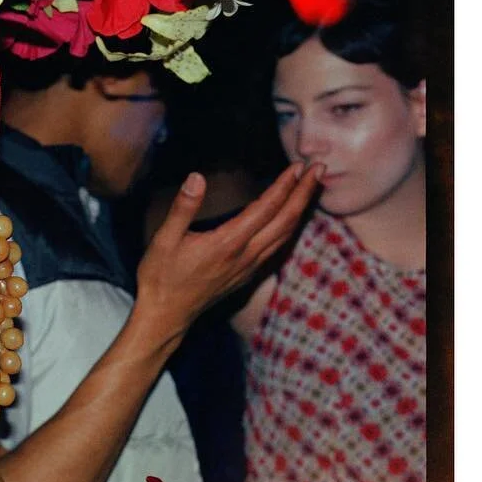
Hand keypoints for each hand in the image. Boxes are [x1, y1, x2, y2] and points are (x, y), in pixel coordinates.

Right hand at [134, 161, 322, 336]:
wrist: (166, 315)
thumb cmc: (161, 277)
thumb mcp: (164, 239)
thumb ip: (182, 208)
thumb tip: (196, 178)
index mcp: (228, 243)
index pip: (266, 208)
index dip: (284, 185)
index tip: (299, 166)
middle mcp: (245, 255)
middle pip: (286, 220)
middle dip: (304, 193)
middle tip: (320, 169)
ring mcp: (249, 267)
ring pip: (285, 235)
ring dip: (301, 209)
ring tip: (311, 188)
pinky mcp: (246, 274)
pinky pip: (277, 247)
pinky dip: (290, 227)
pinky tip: (290, 219)